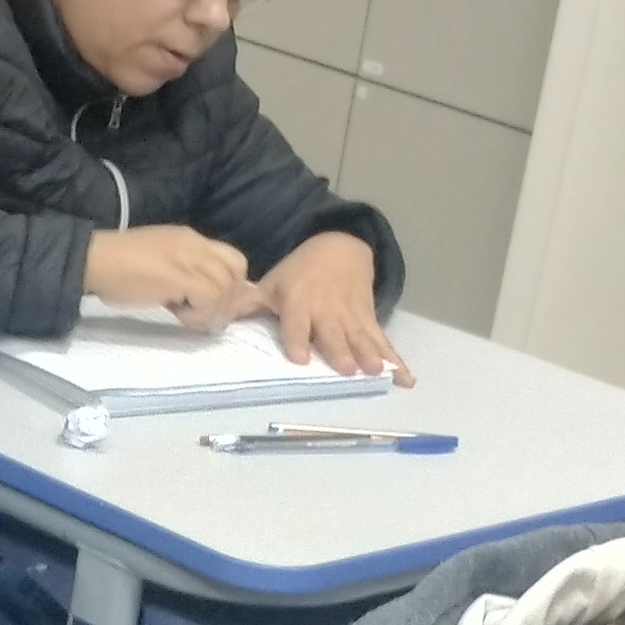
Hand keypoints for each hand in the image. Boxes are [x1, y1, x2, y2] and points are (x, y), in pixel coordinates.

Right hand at [83, 224, 255, 326]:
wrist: (95, 260)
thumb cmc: (118, 266)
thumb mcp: (161, 262)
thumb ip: (184, 273)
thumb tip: (199, 299)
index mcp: (192, 239)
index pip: (233, 258)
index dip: (231, 285)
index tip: (212, 304)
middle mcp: (196, 244)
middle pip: (237, 271)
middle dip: (227, 299)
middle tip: (203, 314)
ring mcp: (189, 258)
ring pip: (226, 287)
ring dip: (210, 309)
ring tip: (184, 314)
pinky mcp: (180, 276)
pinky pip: (209, 297)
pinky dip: (198, 313)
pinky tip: (176, 313)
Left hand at [246, 232, 406, 379]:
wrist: (340, 246)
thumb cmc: (299, 272)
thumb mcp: (272, 283)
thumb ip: (249, 304)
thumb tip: (217, 316)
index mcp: (299, 303)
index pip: (297, 324)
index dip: (298, 339)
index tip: (302, 358)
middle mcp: (327, 312)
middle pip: (334, 334)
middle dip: (341, 351)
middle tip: (348, 368)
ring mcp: (351, 318)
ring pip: (361, 339)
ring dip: (370, 355)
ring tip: (378, 372)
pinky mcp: (370, 321)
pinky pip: (384, 342)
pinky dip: (397, 361)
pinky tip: (406, 379)